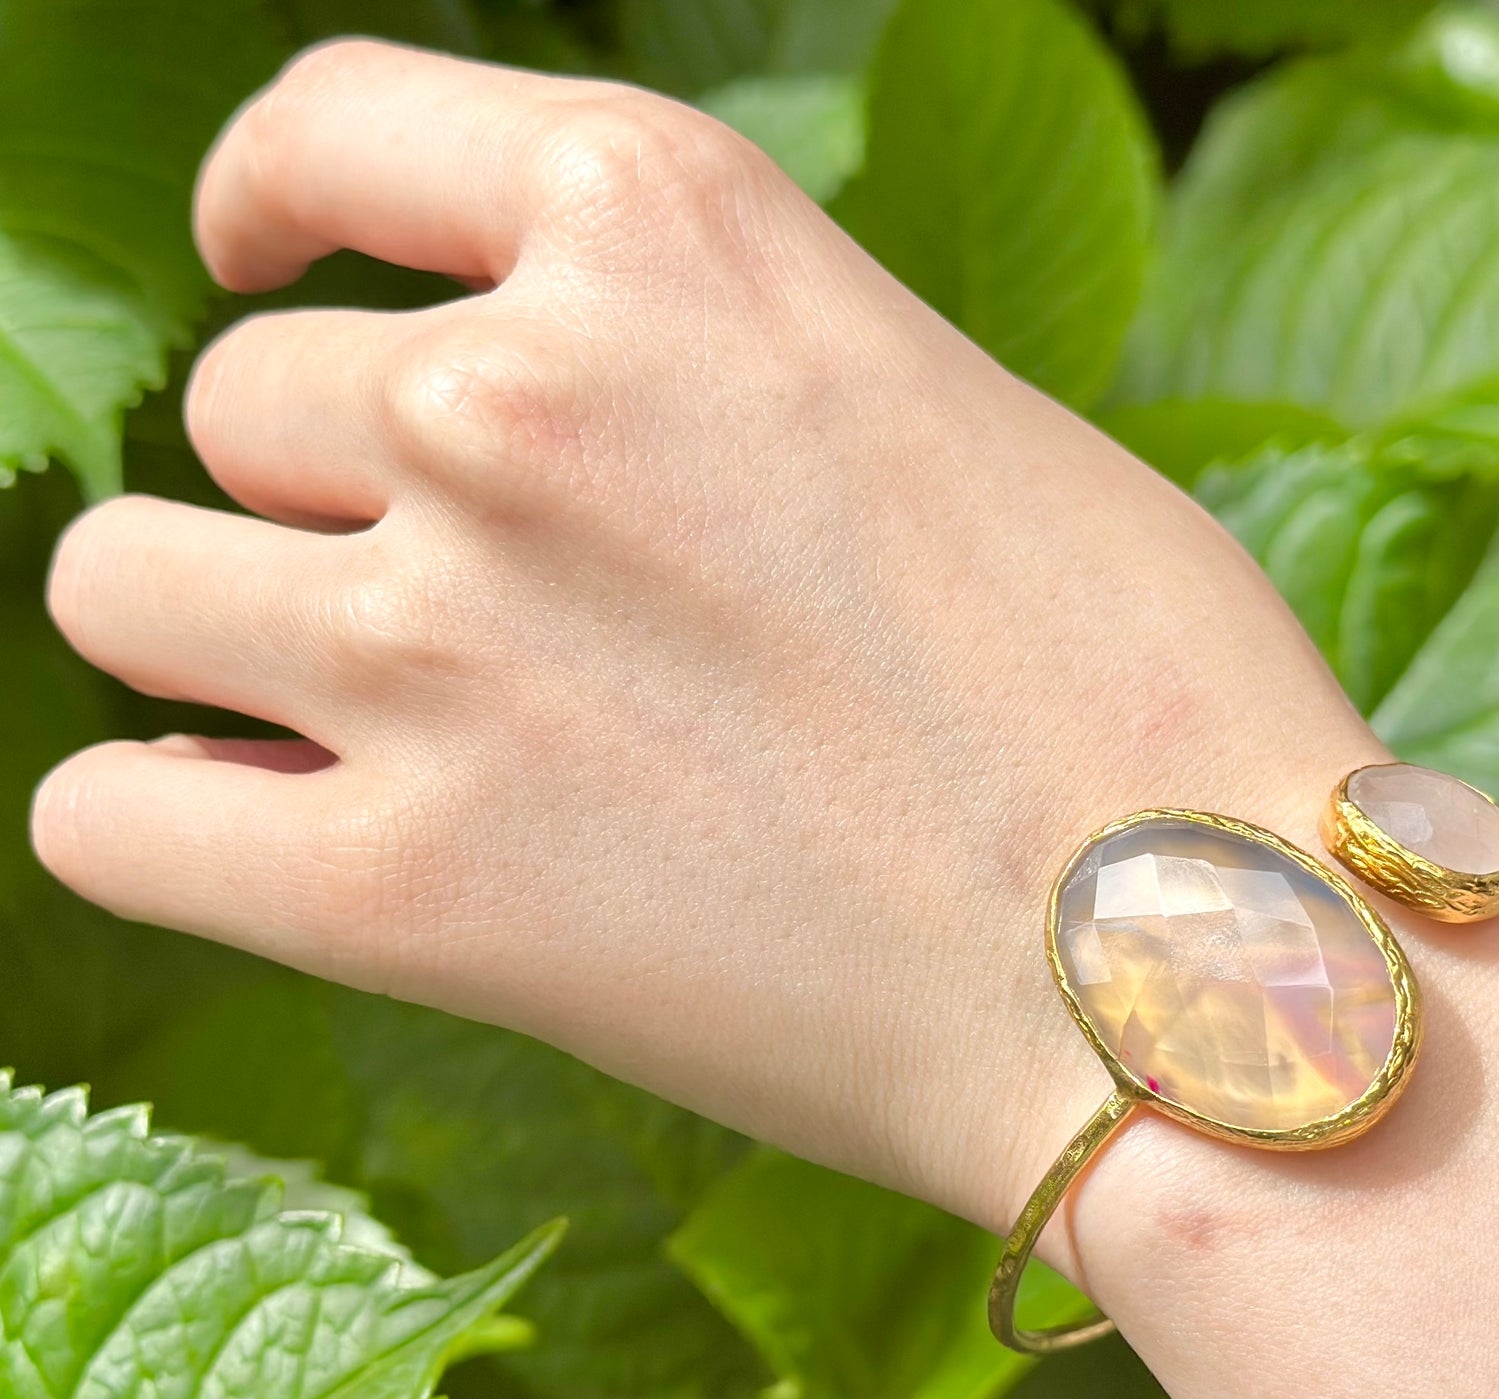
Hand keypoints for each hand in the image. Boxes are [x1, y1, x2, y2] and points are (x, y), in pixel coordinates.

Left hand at [32, 38, 1380, 1230]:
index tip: (265, 270)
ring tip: (385, 738)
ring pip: (127, 586)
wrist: (1202, 974)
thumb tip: (498, 446)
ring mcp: (440, 644)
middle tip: (489, 631)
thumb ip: (704, 382)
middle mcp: (515, 404)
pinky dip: (169, 824)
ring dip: (225, 648)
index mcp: (669, 234)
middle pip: (245, 412)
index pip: (337, 137)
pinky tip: (279, 843)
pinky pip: (109, 818)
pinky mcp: (410, 892)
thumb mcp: (933, 411)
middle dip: (335, 507)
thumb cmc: (1141, 706)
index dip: (272, 208)